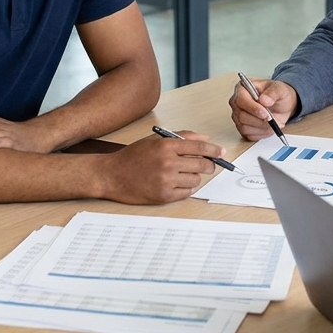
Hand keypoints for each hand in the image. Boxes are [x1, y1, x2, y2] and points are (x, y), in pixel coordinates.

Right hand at [102, 132, 224, 203]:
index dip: (214, 151)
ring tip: (180, 174)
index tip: (221, 153)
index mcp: (167, 146)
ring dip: (193, 177)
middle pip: (202, 166)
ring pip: (195, 180)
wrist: (111, 175)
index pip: (200, 148)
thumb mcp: (155, 140)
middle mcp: (168, 163)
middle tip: (205, 166)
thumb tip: (205, 139)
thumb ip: (182, 137)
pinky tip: (174, 183)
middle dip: (208, 165)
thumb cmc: (133, 157)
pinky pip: (186, 193)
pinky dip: (184, 189)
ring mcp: (166, 181)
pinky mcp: (163, 196)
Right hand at [228, 77, 298, 139]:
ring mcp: (238, 117)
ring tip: (275, 123)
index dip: (253, 108)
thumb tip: (264, 100)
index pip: (241, 100)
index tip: (265, 114)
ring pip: (244, 128)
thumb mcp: (279, 89)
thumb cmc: (277, 94)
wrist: (282, 105)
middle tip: (273, 120)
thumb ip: (272, 93)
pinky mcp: (243, 128)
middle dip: (259, 121)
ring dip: (262, 128)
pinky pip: (249, 135)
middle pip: (241, 116)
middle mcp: (237, 103)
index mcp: (242, 89)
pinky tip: (270, 128)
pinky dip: (262, 133)